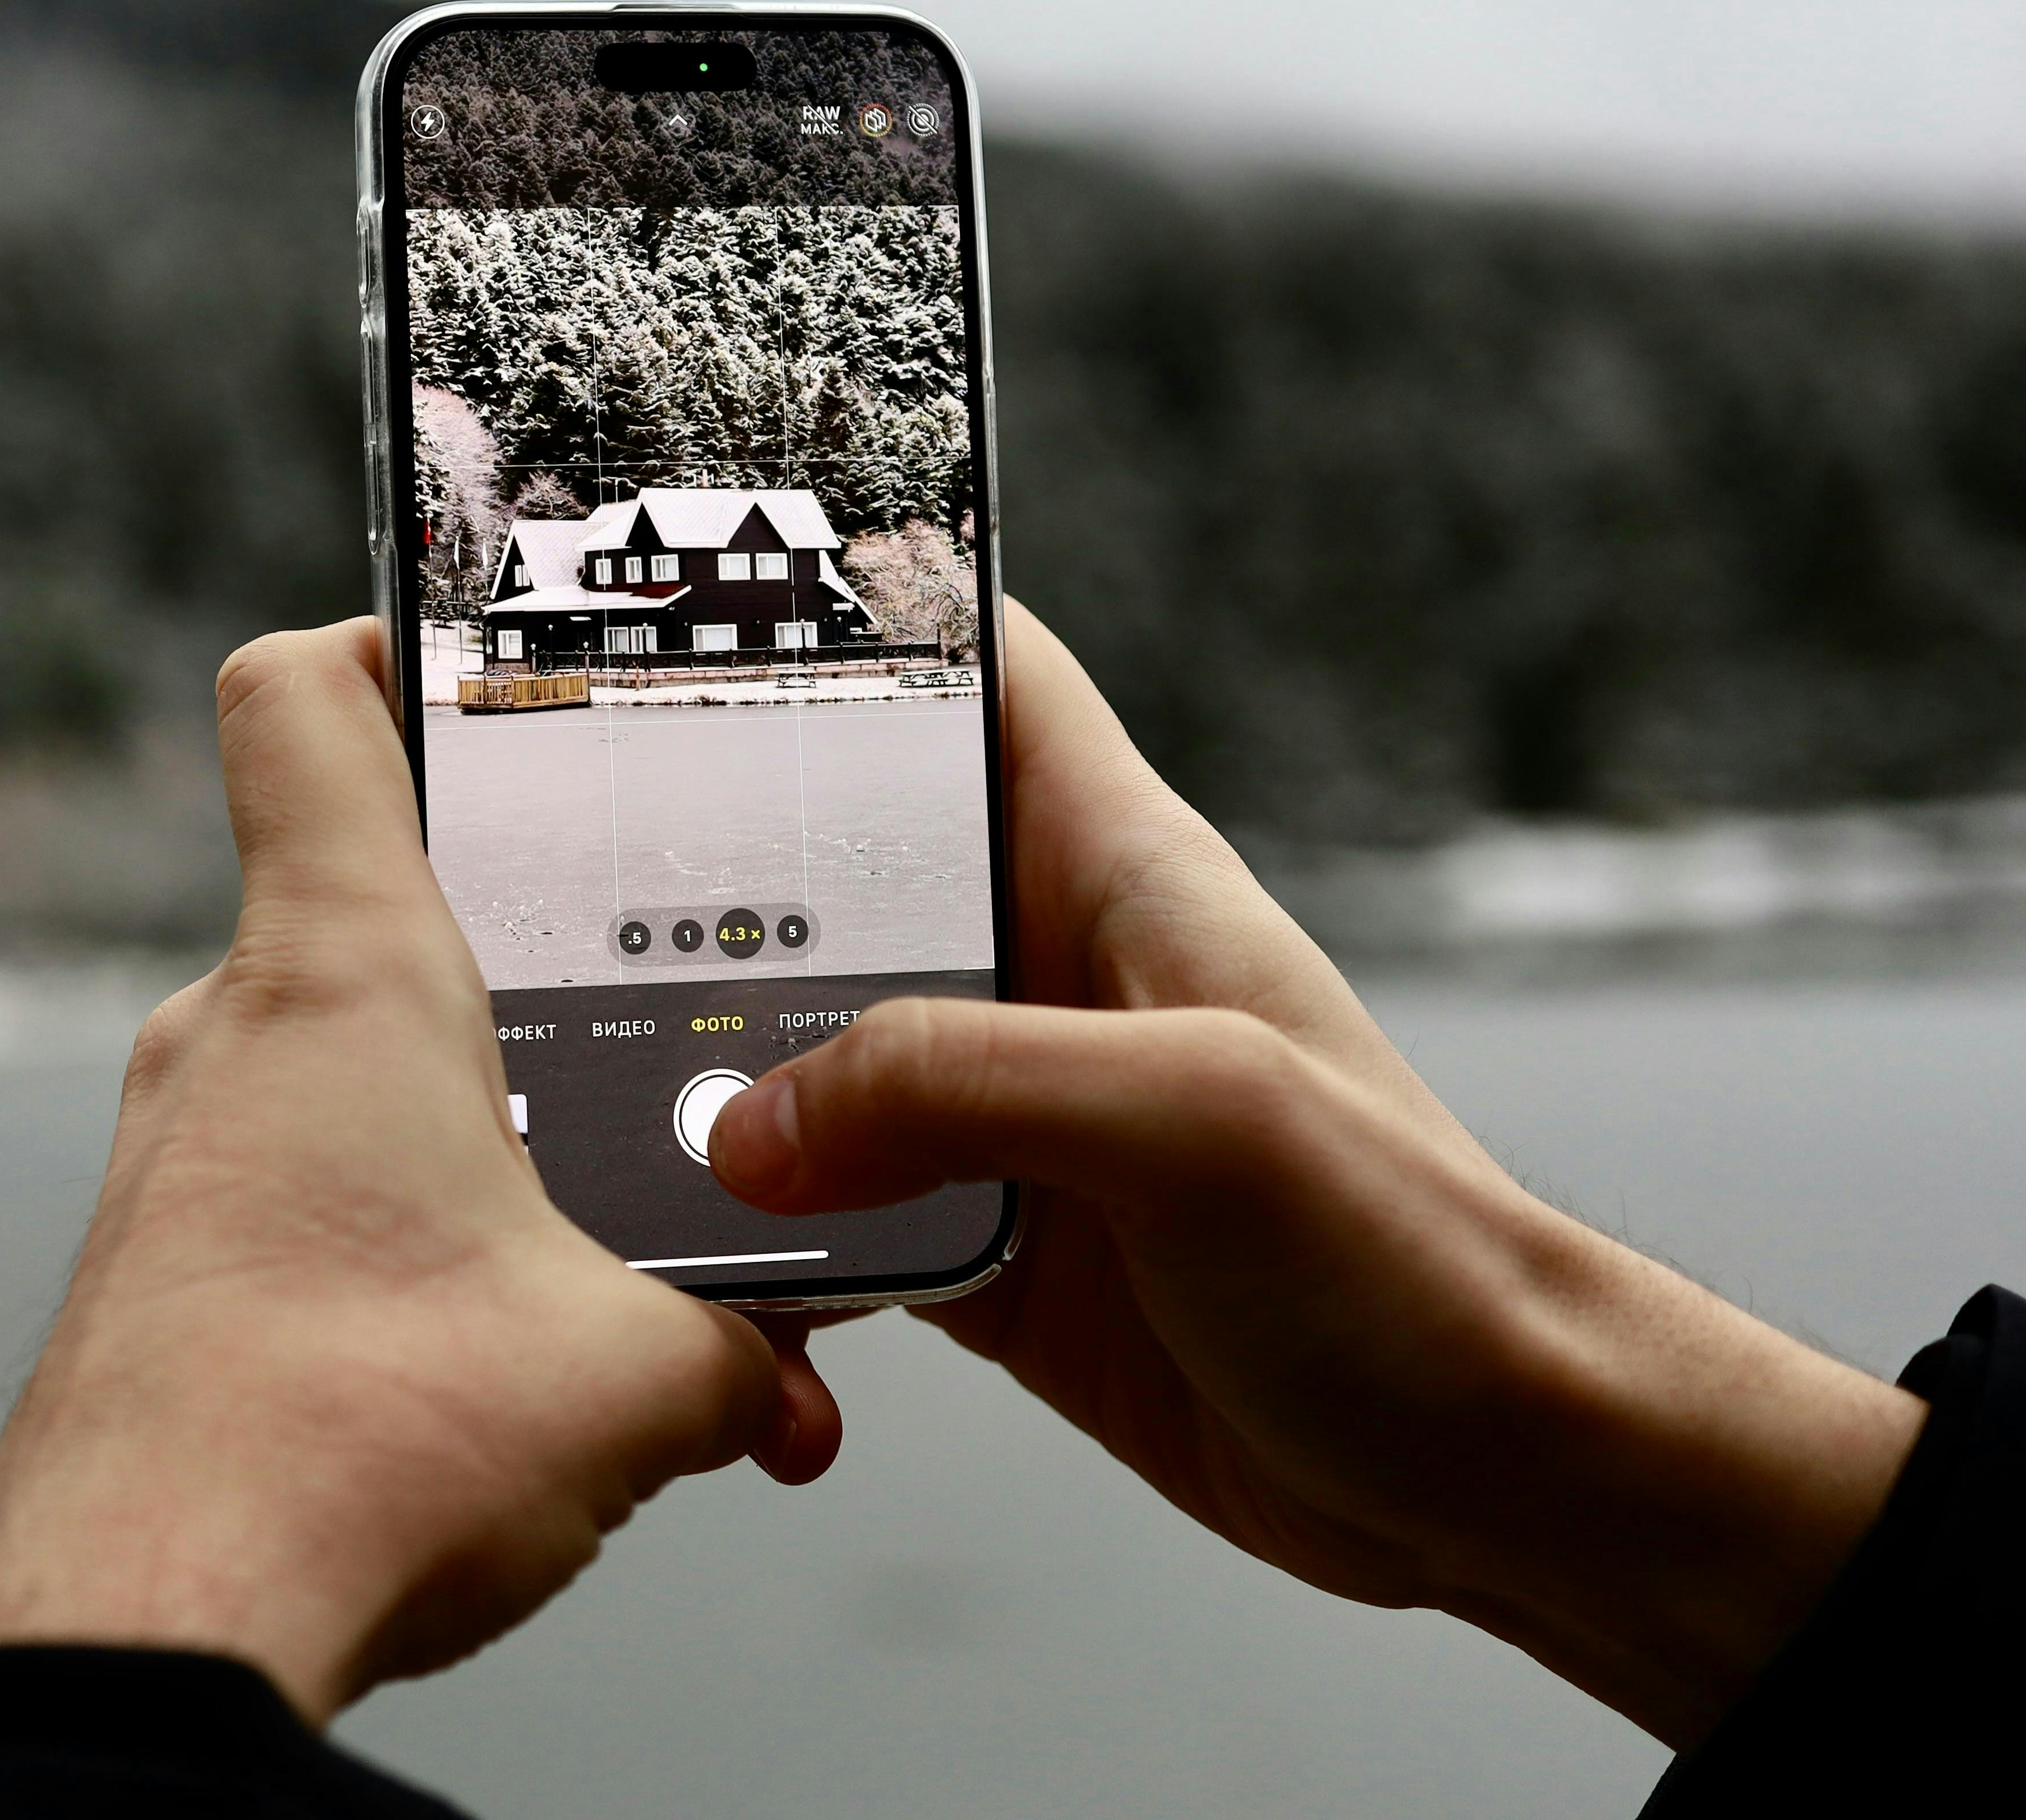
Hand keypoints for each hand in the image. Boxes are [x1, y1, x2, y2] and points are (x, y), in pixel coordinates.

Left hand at [0, 620, 841, 1721]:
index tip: (479, 663)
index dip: (384, 647)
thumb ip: (739, 1343)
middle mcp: (231, 1034)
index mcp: (342, 972)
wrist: (150, 1623)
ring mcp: (177, 1156)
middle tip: (640, 1034)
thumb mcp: (633, 1377)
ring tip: (599, 1261)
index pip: (302, 702)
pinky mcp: (160, 1273)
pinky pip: (299, 1204)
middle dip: (518, 974)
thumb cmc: (346, 1448)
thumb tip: (779, 1374)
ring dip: (477, 1149)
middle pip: (368, 908)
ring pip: (346, 1081)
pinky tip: (500, 1369)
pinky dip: (404, 1252)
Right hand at [704, 602, 1924, 1748]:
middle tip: (563, 904)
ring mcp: (1005, 1117)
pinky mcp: (982, 1248)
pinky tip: (733, 1303)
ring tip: (615, 1139)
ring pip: (796, 1058)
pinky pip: (820, 1222)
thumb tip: (760, 1124)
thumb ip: (964, 1084)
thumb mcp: (1199, 1119)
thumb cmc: (1425, 1266)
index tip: (703, 585)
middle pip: (831, 874)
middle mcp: (1045, 975)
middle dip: (697, 886)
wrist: (1499, 1477)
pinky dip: (758, 1260)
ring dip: (706, 1102)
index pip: (980, 672)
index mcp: (1116, 874)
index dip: (858, 604)